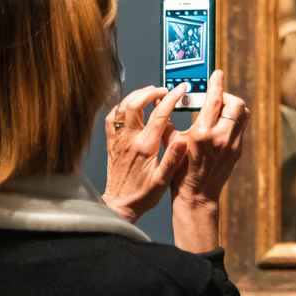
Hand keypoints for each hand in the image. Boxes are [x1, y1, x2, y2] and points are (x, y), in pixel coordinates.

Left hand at [102, 84, 188, 221]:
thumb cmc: (142, 195)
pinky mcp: (111, 143)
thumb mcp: (163, 180)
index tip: (181, 90)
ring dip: (135, 96)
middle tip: (163, 90)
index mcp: (145, 147)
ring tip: (149, 93)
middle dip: (150, 92)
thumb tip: (183, 140)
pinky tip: (130, 107)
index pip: (160, 114)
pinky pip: (111, 118)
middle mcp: (129, 140)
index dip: (172, 98)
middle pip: (135, 104)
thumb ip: (173, 159)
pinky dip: (120, 107)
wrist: (119, 205)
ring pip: (121, 107)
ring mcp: (118, 140)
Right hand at [167, 69, 248, 210]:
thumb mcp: (172, 143)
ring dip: (233, 107)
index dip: (217, 83)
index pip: (215, 100)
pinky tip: (221, 123)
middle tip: (216, 97)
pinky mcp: (237, 151)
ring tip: (220, 109)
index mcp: (202, 134)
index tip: (217, 73)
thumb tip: (164, 101)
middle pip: (236, 103)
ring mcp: (232, 145)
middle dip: (227, 95)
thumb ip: (169, 121)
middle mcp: (221, 137)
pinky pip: (241, 127)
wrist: (197, 197)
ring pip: (243, 114)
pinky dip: (234, 120)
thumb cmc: (180, 172)